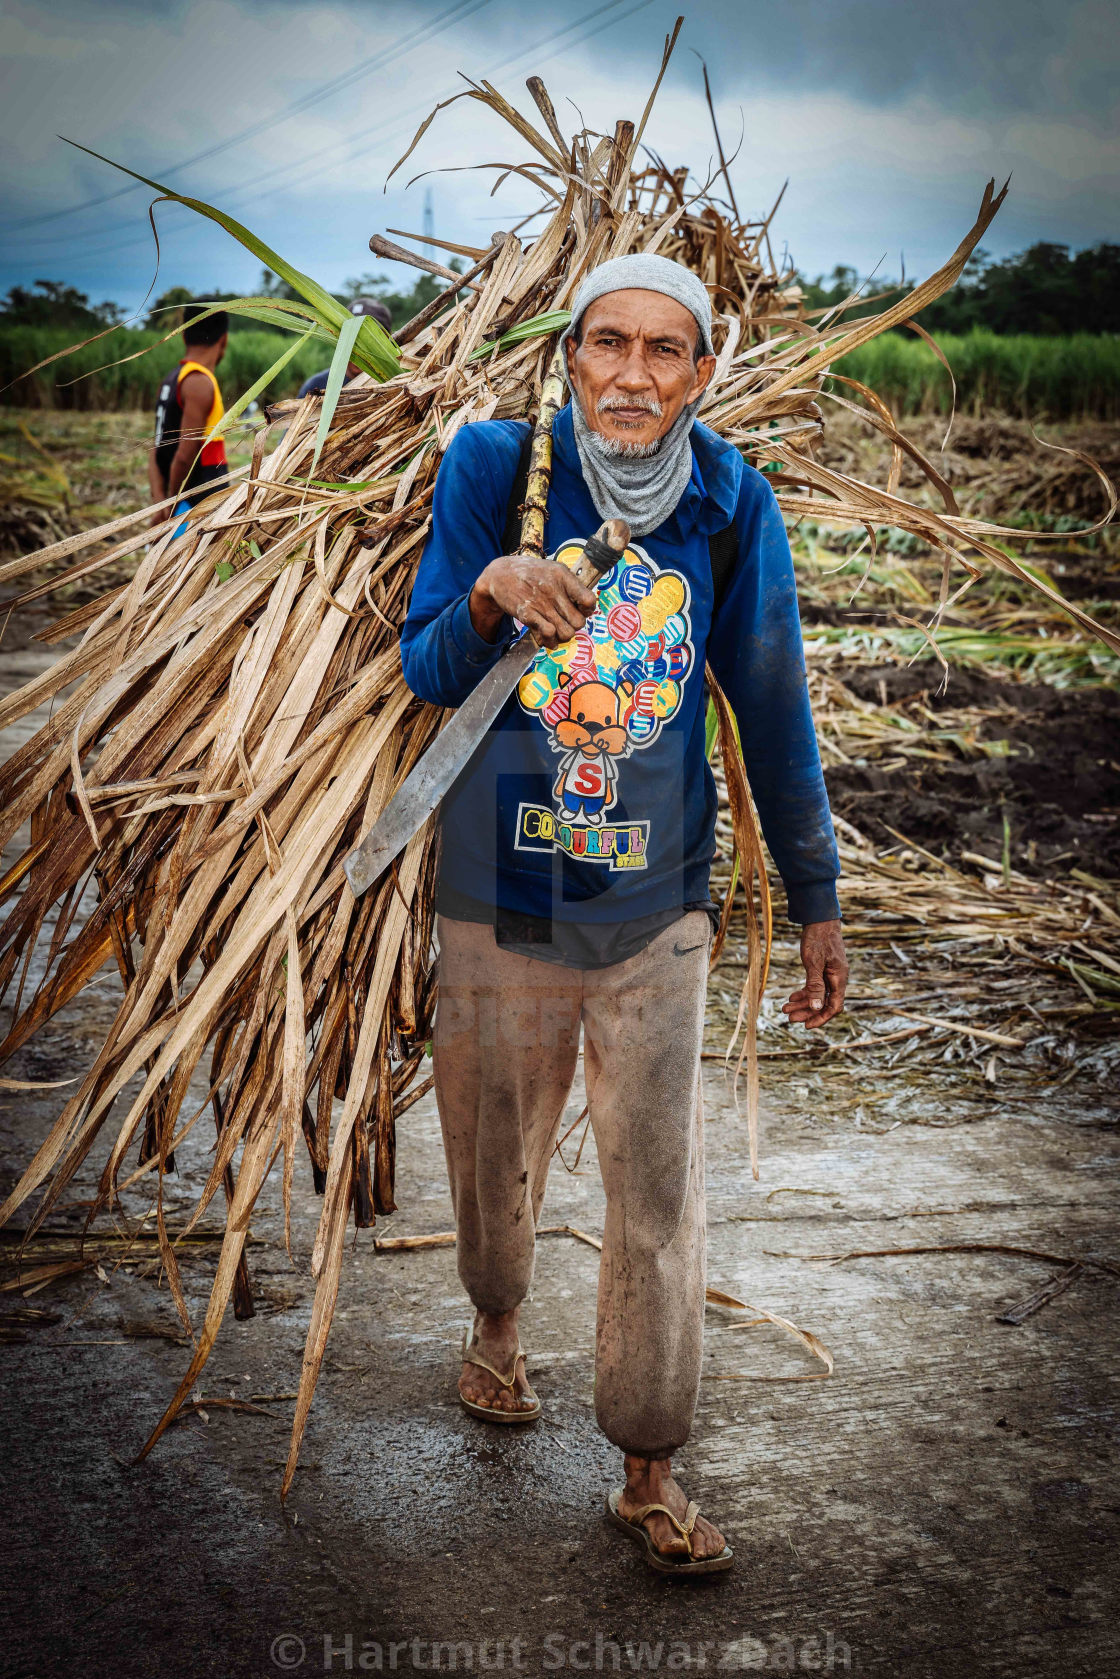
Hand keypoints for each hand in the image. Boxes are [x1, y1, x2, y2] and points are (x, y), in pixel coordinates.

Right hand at [469, 554, 596, 648]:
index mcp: (563, 576)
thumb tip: (587, 604)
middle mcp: (554, 589)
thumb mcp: (553, 569)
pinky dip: (549, 641)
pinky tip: (547, 638)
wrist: (500, 574)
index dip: (587, 610)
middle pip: (578, 622)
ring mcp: (541, 603)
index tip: (580, 611)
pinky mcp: (527, 614)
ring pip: (566, 633)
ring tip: (556, 632)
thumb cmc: (531, 573)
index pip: (589, 600)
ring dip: (562, 637)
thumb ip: (571, 585)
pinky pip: (548, 634)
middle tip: (565, 623)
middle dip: (574, 627)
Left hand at [782, 920, 847, 1028]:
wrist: (820, 918)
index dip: (821, 1018)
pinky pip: (815, 985)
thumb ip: (815, 985)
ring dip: (803, 1003)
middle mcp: (837, 978)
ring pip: (818, 995)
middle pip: (824, 1003)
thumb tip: (818, 1007)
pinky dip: (804, 992)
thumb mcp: (813, 962)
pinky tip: (792, 996)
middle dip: (807, 1012)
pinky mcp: (823, 968)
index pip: (834, 1006)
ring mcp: (831, 973)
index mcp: (839, 978)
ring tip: (785, 1008)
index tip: (806, 1026)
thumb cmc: (817, 938)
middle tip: (788, 1017)